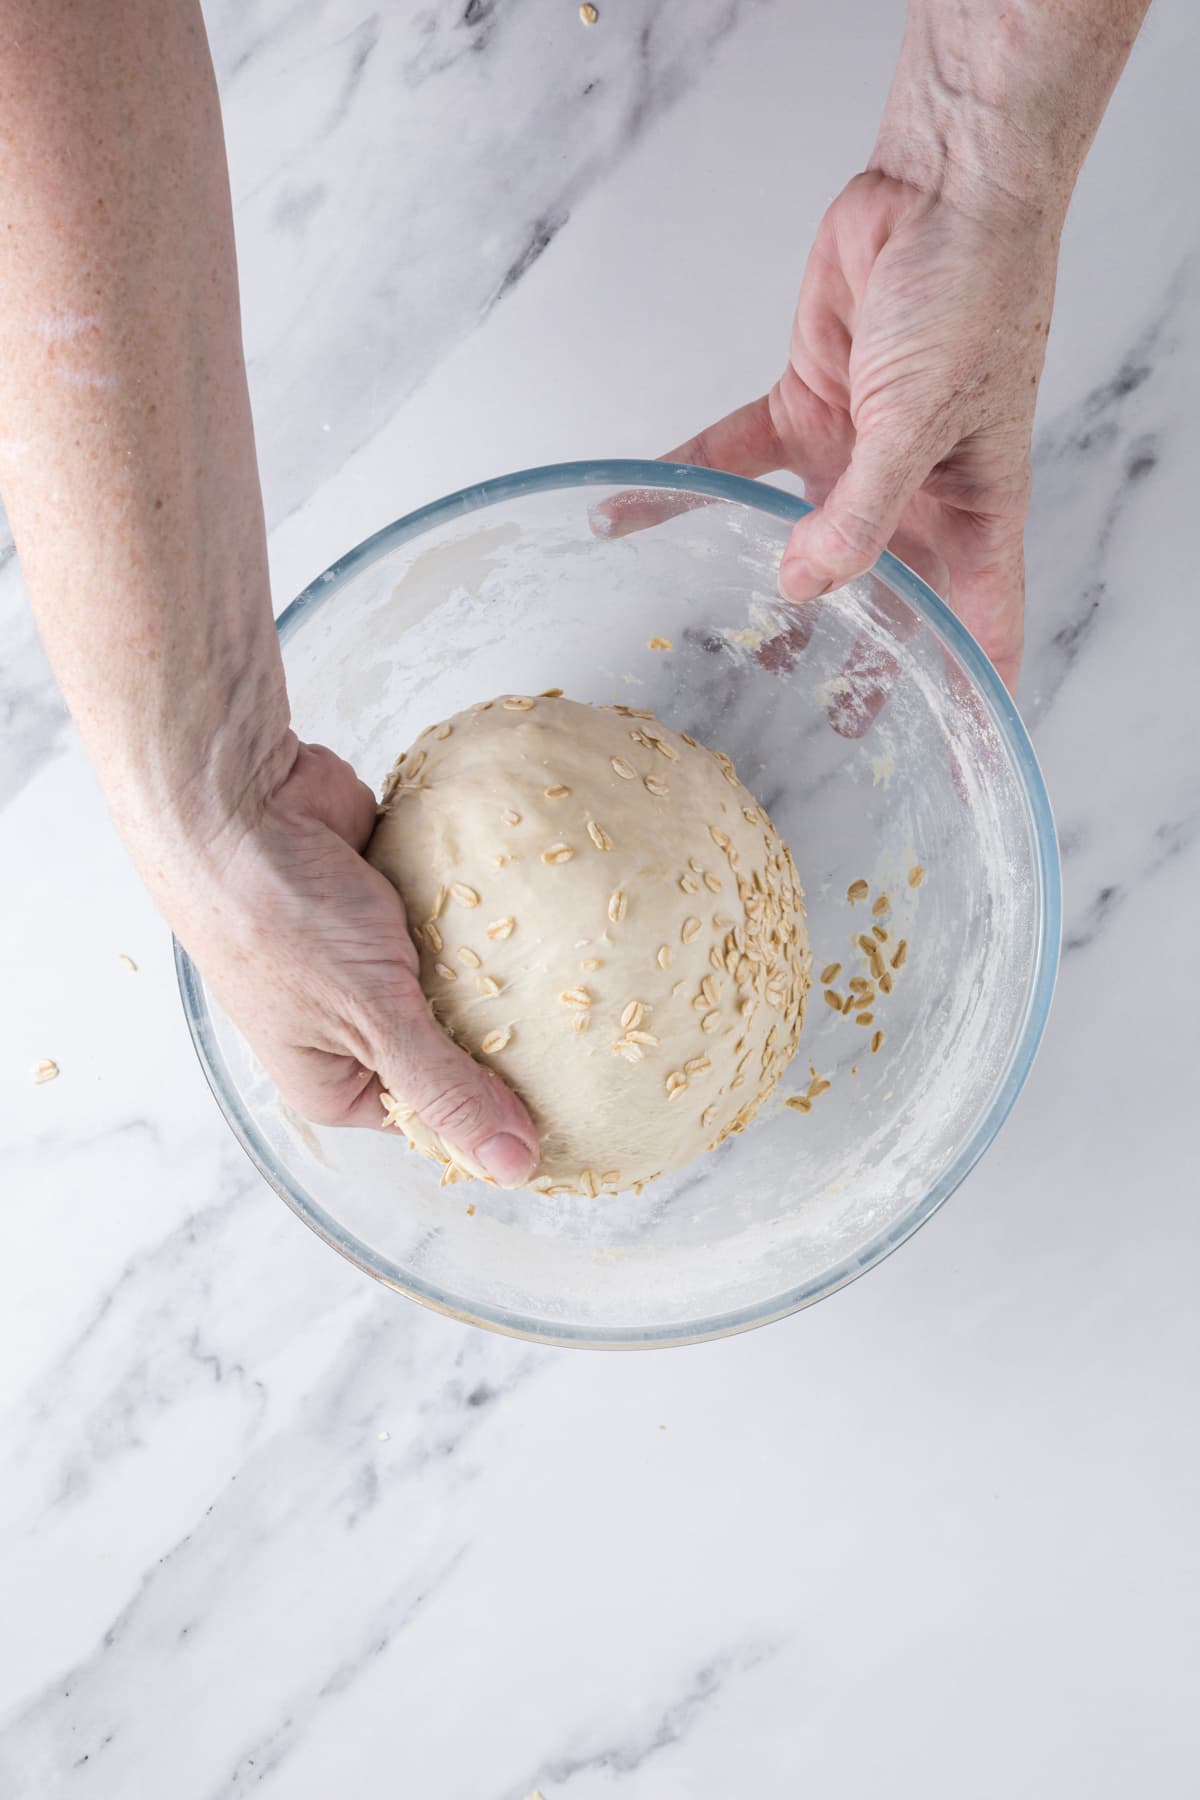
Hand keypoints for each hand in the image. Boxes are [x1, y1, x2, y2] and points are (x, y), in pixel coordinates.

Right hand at [163, 739, 540, 1186]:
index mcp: (332, 1081)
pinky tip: (539, 914)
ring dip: (498, 969)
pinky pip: (453, 918)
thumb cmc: (280, 919)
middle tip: (591, 1040)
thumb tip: (514, 1167)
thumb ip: (445, 1089)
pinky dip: (481, 910)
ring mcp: (368, 958)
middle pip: (451, 1048)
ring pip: (456, 979)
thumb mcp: (371, 1019)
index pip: (436, 1119)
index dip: (498, 1116)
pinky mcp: (387, 895)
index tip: (573, 1110)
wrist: (238, 799)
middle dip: (505, 1037)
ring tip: (578, 979)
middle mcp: (348, 1026)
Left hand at [668, 170, 1062, 693]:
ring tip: (711, 645)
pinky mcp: (802, 409)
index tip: (945, 748)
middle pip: (884, 599)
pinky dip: (684, 485)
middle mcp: (915, 496)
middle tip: (805, 724)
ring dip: (757, 588)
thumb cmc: (971, 297)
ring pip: (799, 543)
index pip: (982, 622)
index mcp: (974, 512)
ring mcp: (856, 456)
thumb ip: (862, 516)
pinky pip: (733, 462)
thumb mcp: (921, 424)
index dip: (968, 688)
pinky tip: (632, 512)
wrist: (936, 193)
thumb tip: (807, 589)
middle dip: (851, 658)